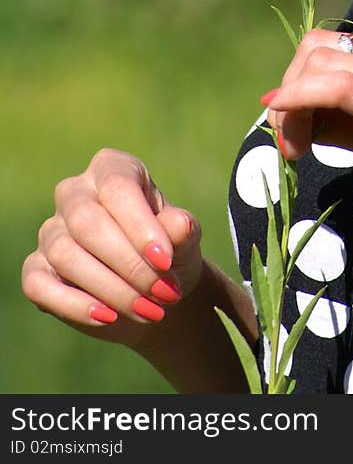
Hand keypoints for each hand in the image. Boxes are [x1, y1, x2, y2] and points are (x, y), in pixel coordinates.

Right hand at [21, 148, 201, 346]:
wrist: (152, 293)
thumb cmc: (169, 253)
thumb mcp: (183, 240)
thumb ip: (181, 229)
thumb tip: (181, 224)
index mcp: (111, 169)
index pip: (117, 187)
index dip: (140, 225)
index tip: (165, 261)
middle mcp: (74, 193)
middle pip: (86, 221)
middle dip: (127, 263)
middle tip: (162, 293)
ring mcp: (50, 231)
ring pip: (64, 254)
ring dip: (110, 288)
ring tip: (148, 310)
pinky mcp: (35, 270)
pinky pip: (39, 286)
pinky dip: (74, 305)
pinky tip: (109, 317)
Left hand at [263, 29, 352, 267]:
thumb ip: (351, 117)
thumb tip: (297, 112)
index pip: (338, 45)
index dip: (302, 81)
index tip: (293, 126)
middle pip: (322, 47)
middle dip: (290, 88)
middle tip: (287, 139)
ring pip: (322, 63)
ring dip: (291, 104)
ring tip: (293, 149)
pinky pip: (335, 87)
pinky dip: (298, 102)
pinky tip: (289, 134)